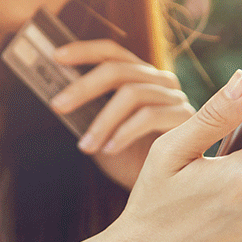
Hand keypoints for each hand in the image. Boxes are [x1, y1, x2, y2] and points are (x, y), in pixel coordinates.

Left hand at [52, 40, 194, 188]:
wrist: (161, 190)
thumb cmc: (130, 160)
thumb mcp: (102, 132)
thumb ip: (88, 112)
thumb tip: (58, 96)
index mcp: (140, 77)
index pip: (113, 52)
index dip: (85, 51)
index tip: (57, 57)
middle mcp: (160, 81)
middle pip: (119, 70)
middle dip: (84, 87)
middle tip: (58, 105)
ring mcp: (175, 98)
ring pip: (132, 94)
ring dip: (102, 121)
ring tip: (86, 146)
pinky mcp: (185, 118)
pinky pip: (149, 116)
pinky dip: (124, 133)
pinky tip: (110, 150)